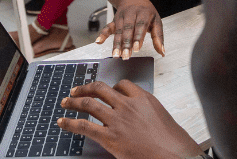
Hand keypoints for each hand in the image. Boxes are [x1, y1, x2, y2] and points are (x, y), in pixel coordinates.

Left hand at [57, 80, 202, 158]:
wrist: (173, 155)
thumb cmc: (171, 141)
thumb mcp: (160, 116)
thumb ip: (145, 111)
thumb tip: (136, 115)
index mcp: (142, 98)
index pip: (122, 85)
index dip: (111, 87)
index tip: (105, 91)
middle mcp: (127, 105)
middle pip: (100, 88)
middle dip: (85, 88)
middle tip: (76, 90)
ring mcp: (117, 120)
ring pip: (88, 103)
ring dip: (73, 101)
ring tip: (65, 102)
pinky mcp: (109, 137)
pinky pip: (84, 126)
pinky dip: (70, 123)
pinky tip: (62, 122)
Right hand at [96, 0, 163, 58]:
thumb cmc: (146, 11)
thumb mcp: (156, 20)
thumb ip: (158, 36)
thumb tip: (162, 51)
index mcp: (143, 13)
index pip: (140, 26)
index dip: (138, 37)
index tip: (136, 48)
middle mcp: (131, 14)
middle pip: (128, 30)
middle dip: (126, 44)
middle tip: (126, 56)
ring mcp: (121, 17)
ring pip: (118, 31)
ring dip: (116, 44)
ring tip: (116, 55)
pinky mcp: (114, 20)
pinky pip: (108, 27)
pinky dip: (102, 34)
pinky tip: (99, 41)